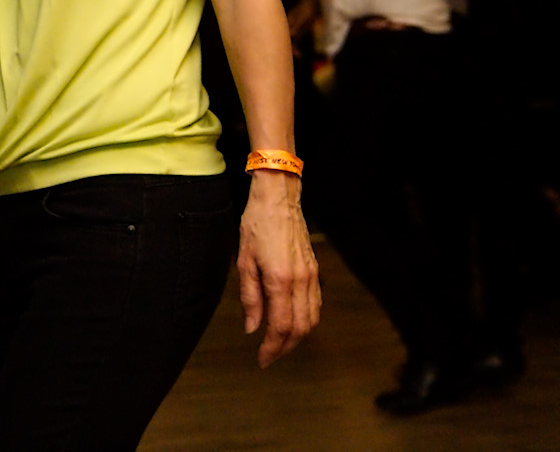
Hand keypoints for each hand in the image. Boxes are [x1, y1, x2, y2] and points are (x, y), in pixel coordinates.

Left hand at [237, 171, 320, 365]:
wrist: (278, 199)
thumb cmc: (256, 225)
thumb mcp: (244, 261)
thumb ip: (249, 297)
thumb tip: (252, 328)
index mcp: (280, 280)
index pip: (280, 326)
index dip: (272, 348)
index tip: (261, 359)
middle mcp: (301, 281)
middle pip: (300, 329)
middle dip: (285, 347)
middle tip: (268, 356)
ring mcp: (311, 276)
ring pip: (312, 319)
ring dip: (297, 337)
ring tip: (279, 344)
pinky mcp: (315, 271)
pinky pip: (315, 305)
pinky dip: (306, 320)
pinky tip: (292, 322)